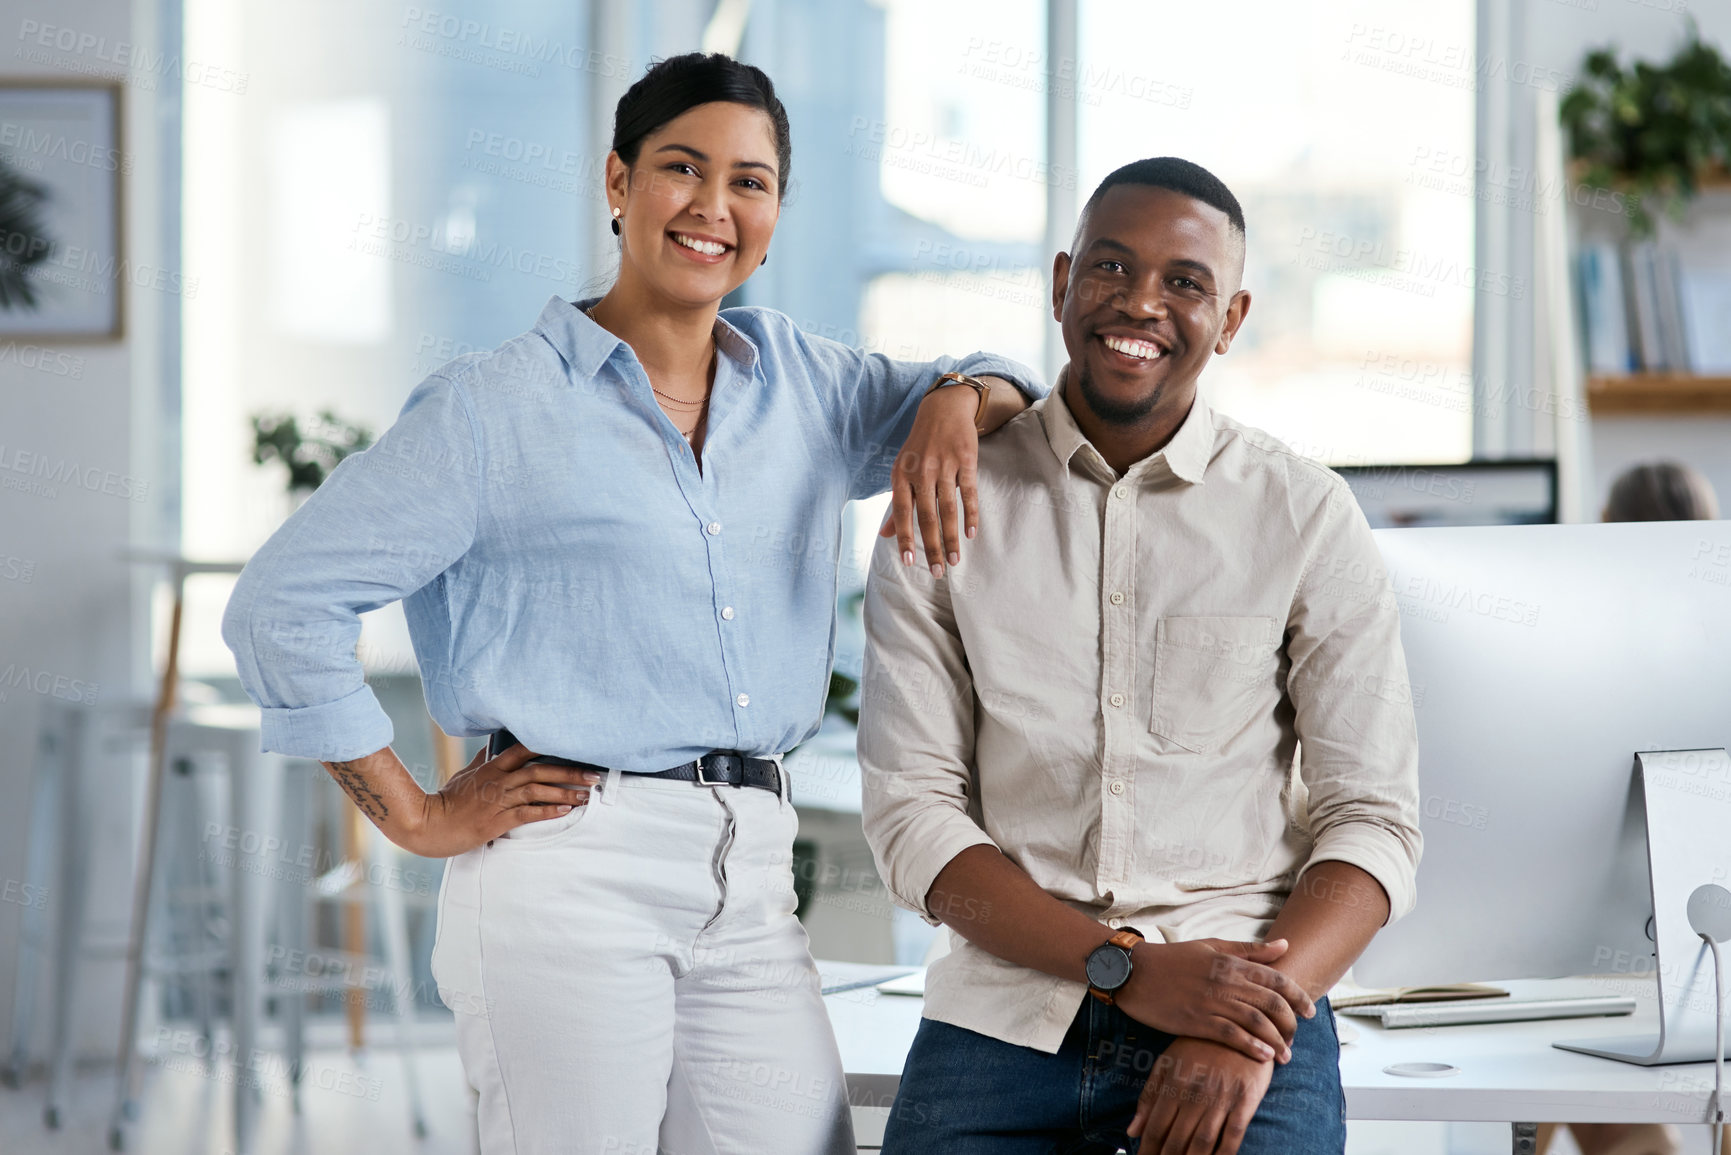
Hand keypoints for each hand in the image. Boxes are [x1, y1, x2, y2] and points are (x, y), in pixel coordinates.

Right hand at [403, 744, 600, 857]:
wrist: (427, 825)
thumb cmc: (447, 801)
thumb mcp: (465, 775)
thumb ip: (483, 761)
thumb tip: (493, 746)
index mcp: (492, 768)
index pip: (524, 750)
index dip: (550, 746)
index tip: (574, 746)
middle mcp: (498, 781)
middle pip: (539, 770)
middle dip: (569, 772)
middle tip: (593, 775)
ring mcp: (497, 800)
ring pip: (537, 791)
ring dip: (564, 792)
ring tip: (586, 795)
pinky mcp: (496, 821)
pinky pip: (527, 813)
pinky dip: (547, 811)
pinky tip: (565, 810)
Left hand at [880, 383, 982, 576]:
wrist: (943, 410)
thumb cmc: (920, 447)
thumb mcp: (902, 471)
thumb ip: (897, 505)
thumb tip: (885, 536)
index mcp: (901, 475)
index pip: (902, 512)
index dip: (905, 538)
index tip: (908, 562)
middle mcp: (920, 470)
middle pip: (926, 516)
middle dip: (932, 546)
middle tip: (938, 571)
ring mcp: (943, 465)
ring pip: (948, 509)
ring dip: (952, 538)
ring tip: (955, 561)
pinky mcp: (965, 460)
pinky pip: (968, 492)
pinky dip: (970, 515)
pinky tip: (971, 534)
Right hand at [1113, 938, 1314, 1064]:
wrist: (1133, 972)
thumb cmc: (1172, 959)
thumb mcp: (1211, 947)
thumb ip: (1248, 950)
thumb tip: (1285, 945)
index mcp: (1230, 962)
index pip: (1276, 978)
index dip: (1298, 997)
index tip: (1309, 1012)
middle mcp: (1226, 981)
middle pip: (1273, 1003)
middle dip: (1291, 1024)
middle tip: (1295, 1038)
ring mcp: (1211, 1002)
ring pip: (1257, 1022)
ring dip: (1277, 1042)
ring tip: (1285, 1056)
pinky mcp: (1197, 1021)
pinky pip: (1232, 1036)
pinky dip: (1252, 1047)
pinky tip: (1264, 1056)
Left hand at [1127, 1037, 1272, 1154]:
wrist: (1241, 1024)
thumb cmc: (1199, 1046)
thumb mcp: (1168, 1063)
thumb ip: (1149, 1096)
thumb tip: (1131, 1131)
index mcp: (1174, 1083)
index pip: (1155, 1126)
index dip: (1147, 1149)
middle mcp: (1195, 1092)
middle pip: (1177, 1139)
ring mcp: (1221, 1097)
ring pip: (1203, 1141)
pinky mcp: (1245, 1100)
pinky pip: (1234, 1135)